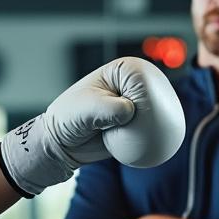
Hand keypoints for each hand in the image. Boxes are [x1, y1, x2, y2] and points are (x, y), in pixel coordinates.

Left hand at [0, 57, 185, 195]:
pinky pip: (151, 133)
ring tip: (142, 139)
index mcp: (122, 71)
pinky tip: (149, 147)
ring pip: (156, 117)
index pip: (145, 78)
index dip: (145, 96)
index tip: (129, 112)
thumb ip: (110, 109)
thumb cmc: (68, 118)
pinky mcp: (135, 126)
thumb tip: (130, 113)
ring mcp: (135, 107)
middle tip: (137, 129)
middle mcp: (131, 86)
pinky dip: (151, 139)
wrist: (61, 144)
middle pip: (157, 98)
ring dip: (155, 128)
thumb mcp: (87, 109)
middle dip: (154, 114)